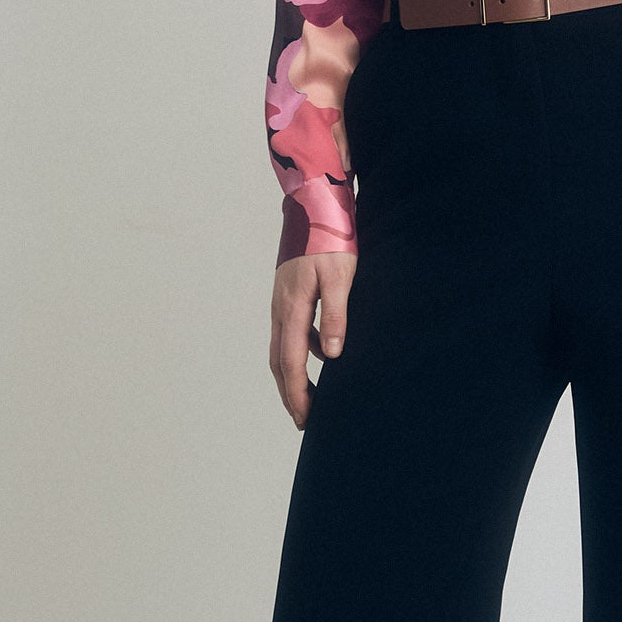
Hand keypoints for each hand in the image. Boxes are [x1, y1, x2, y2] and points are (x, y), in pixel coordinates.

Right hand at [270, 253, 357, 428]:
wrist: (314, 202)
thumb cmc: (331, 237)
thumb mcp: (341, 277)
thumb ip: (335, 316)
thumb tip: (330, 356)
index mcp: (292, 307)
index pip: (292, 362)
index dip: (298, 393)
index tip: (304, 417)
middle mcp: (280, 308)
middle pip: (279, 361)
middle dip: (290, 393)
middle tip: (303, 419)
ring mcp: (281, 300)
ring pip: (283, 347)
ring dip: (293, 375)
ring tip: (310, 396)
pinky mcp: (289, 293)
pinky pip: (292, 331)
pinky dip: (302, 350)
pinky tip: (322, 354)